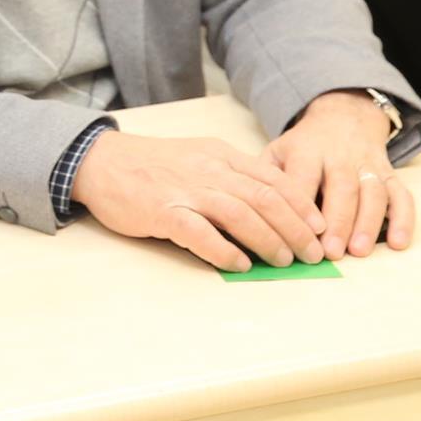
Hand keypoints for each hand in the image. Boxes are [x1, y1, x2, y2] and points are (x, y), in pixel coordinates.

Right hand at [69, 127, 328, 270]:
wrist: (101, 160)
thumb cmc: (152, 165)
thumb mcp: (198, 158)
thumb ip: (230, 177)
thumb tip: (268, 210)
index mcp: (221, 155)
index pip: (273, 178)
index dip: (302, 204)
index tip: (319, 227)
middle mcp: (209, 169)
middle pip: (264, 198)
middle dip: (295, 228)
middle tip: (311, 253)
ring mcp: (185, 190)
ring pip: (239, 214)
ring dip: (268, 240)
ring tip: (283, 261)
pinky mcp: (162, 211)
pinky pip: (199, 232)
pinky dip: (224, 250)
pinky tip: (240, 265)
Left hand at [268, 91, 416, 258]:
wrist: (343, 116)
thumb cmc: (303, 147)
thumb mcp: (277, 151)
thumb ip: (264, 180)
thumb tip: (246, 217)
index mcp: (306, 149)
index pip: (304, 177)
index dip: (302, 205)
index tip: (300, 235)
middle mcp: (340, 155)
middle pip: (342, 186)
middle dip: (337, 220)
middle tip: (330, 253)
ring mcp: (368, 163)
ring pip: (373, 191)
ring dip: (368, 222)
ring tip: (359, 251)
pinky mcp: (390, 173)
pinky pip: (402, 194)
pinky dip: (404, 219)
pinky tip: (398, 243)